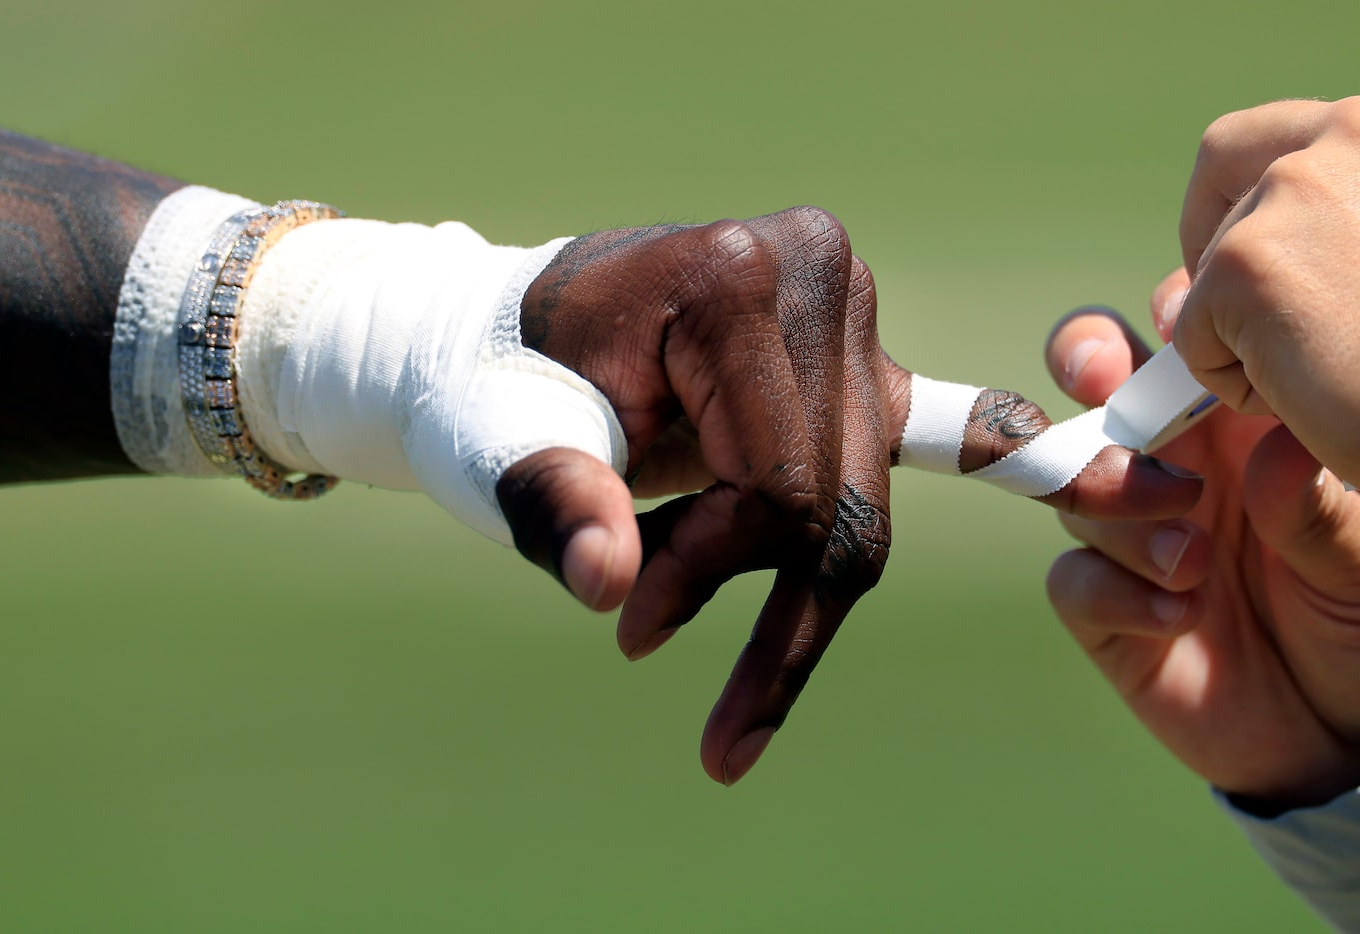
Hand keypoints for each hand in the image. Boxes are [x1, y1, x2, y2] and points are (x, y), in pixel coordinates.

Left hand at [497, 206, 1198, 783]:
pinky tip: (1120, 488)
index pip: (782, 475)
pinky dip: (1015, 466)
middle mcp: (819, 277)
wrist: (504, 338)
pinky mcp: (853, 356)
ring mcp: (846, 313)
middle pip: (838, 497)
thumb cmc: (498, 383)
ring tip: (692, 652)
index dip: (716, 572)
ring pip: (864, 503)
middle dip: (758, 603)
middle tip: (645, 645)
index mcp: (737, 278)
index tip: (630, 627)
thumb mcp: (498, 442)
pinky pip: (946, 430)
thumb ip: (553, 509)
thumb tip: (609, 590)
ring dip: (789, 591)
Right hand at [1045, 282, 1359, 808]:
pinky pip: (1072, 580)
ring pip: (1072, 482)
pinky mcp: (1105, 610)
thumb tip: (1272, 450)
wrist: (1338, 738)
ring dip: (1117, 505)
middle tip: (1101, 379)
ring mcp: (1130, 537)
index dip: (1169, 318)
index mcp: (1240, 430)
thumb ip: (1321, 509)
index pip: (1185, 346)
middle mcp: (1174, 469)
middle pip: (1096, 382)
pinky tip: (1178, 617)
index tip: (1182, 324)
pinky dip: (1115, 592)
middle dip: (1084, 360)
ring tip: (1191, 560)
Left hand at [1171, 96, 1359, 485]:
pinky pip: (1194, 335)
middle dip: (1223, 243)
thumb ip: (1310, 239)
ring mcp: (1293, 191)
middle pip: (1225, 170)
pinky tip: (1311, 401)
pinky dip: (1234, 382)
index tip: (1277, 259)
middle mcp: (1348, 132)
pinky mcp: (1247, 264)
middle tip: (1265, 315)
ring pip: (1212, 264)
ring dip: (1248, 327)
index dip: (1253, 194)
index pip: (1279, 135)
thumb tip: (1179, 285)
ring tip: (1329, 372)